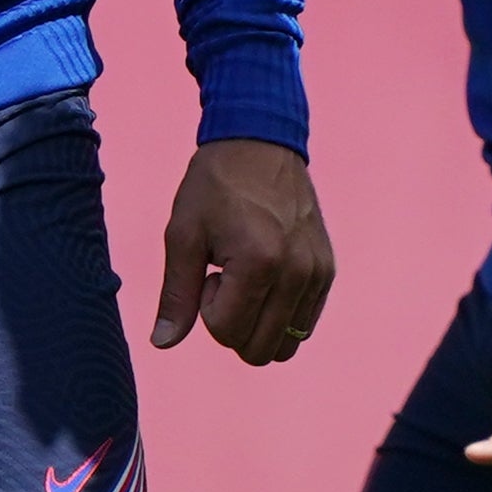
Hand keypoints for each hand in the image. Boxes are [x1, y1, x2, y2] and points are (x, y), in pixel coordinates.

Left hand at [154, 138, 333, 365]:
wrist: (260, 141)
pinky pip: (304, 324)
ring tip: (247, 277)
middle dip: (233, 323)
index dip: (206, 309)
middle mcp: (298, 272)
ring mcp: (318, 273)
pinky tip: (266, 275)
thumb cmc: (215, 185)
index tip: (210, 269)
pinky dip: (279, 315)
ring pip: (286, 345)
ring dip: (257, 322)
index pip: (227, 333)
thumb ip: (176, 295)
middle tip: (226, 276)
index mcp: (260, 262)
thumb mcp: (183, 234)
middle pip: (259, 350)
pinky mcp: (328, 271)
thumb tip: (163, 343)